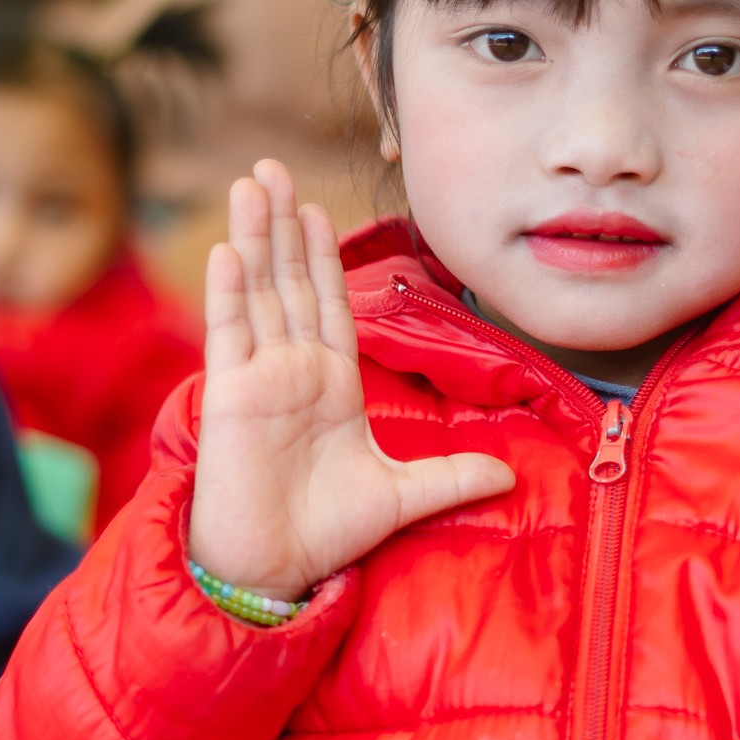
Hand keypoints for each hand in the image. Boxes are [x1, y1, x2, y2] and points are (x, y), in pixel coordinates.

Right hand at [188, 160, 513, 599]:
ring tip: (250, 182)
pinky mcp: (230, 398)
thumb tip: (511, 475)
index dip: (319, 255)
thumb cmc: (326, 534)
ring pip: (256, 292)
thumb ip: (452, 476)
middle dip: (280, 224)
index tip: (316, 208)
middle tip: (272, 167)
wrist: (275, 572)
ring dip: (253, 236)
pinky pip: (230, 335)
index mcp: (329, 383)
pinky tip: (229, 250)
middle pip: (287, 281)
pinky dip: (228, 292)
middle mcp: (291, 370)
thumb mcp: (403, 497)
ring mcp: (258, 379)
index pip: (326, 303)